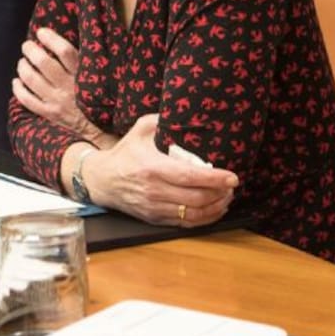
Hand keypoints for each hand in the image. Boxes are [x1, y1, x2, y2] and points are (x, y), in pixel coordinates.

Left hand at [13, 27, 109, 143]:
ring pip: (31, 79)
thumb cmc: (99, 98)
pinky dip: (18, 88)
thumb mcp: (99, 77)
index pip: (64, 51)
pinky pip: (27, 99)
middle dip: (31, 50)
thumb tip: (63, 42)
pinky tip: (17, 81)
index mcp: (82, 75)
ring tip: (22, 61)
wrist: (100, 130)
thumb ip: (83, 61)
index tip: (42, 32)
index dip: (50, 38)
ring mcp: (57, 101)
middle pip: (43, 62)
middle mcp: (68, 87)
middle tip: (27, 45)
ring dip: (23, 66)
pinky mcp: (49, 113)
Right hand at [82, 115, 238, 226]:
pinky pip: (184, 224)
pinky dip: (204, 219)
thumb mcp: (141, 129)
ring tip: (227, 197)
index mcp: (152, 168)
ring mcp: (154, 208)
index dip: (213, 179)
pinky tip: (214, 209)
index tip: (232, 177)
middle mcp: (154, 191)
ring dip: (215, 208)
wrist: (101, 181)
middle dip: (220, 194)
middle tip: (232, 186)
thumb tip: (186, 111)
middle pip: (195, 199)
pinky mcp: (155, 219)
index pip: (189, 176)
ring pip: (193, 215)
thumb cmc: (125, 152)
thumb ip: (162, 119)